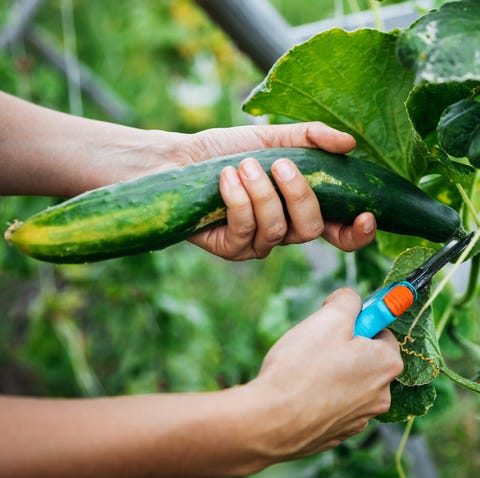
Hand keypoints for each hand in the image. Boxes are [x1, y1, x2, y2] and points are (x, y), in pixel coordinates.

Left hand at [184, 122, 375, 258]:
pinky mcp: (232, 248)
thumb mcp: (274, 137)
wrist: (185, 159)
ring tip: (244, 165)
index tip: (365, 214)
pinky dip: (238, 201)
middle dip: (299, 196)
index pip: (340, 232)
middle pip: (310, 230)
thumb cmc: (231, 149)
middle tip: (280, 164)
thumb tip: (349, 144)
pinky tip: (226, 178)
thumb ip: (311, 139)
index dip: (357, 232)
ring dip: (262, 194)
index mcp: (301, 207)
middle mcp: (285, 229)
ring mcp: (258, 243)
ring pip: (276, 231)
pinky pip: (244, 232)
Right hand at [247, 288, 402, 461]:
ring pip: (348, 381)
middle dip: (343, 346)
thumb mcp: (328, 318)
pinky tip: (299, 391)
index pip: (382, 330)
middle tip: (314, 343)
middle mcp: (381, 394)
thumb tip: (351, 300)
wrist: (273, 421)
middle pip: (365, 357)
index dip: (358, 321)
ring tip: (302, 369)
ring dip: (331, 371)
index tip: (336, 320)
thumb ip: (348, 301)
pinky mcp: (338, 433)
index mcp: (385, 364)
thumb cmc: (302, 367)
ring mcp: (359, 417)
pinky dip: (321, 394)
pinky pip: (333, 403)